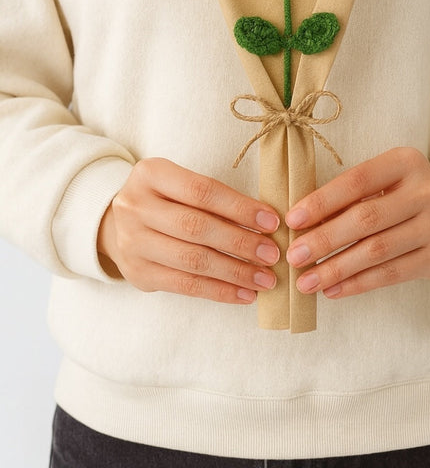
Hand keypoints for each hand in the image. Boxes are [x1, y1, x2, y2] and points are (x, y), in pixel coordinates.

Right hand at [98, 157, 279, 303]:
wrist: (117, 223)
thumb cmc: (166, 200)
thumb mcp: (180, 183)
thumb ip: (214, 198)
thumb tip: (266, 222)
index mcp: (151, 174)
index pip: (202, 191)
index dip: (240, 207)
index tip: (272, 222)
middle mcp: (136, 206)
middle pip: (197, 227)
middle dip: (241, 242)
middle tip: (272, 254)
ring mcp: (132, 242)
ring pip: (192, 260)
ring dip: (235, 272)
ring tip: (265, 279)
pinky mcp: (137, 273)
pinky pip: (185, 286)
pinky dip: (219, 291)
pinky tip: (245, 294)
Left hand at [285, 148, 429, 298]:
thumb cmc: (404, 196)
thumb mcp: (384, 182)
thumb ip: (350, 197)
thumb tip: (301, 223)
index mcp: (406, 162)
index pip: (357, 181)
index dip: (322, 201)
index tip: (292, 220)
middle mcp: (427, 191)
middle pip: (366, 218)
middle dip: (324, 240)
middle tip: (294, 256)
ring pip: (377, 251)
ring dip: (336, 269)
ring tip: (306, 281)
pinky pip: (391, 274)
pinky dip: (357, 284)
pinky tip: (333, 290)